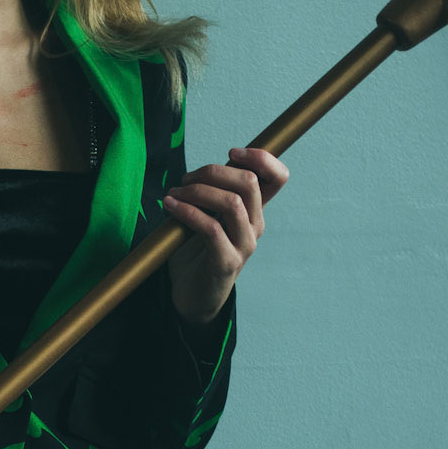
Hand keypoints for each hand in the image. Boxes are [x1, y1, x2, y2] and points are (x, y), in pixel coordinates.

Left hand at [161, 146, 289, 324]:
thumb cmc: (195, 252)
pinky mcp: (227, 262)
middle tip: (186, 179)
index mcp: (253, 211)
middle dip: (213, 171)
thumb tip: (201, 170)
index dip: (262, 158)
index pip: (277, 178)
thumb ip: (210, 193)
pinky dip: (187, 211)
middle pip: (249, 182)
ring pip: (232, 203)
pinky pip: (211, 228)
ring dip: (197, 191)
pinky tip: (170, 206)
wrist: (190, 296)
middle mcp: (254, 226)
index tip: (232, 152)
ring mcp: (244, 245)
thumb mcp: (207, 215)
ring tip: (174, 194)